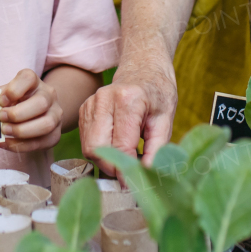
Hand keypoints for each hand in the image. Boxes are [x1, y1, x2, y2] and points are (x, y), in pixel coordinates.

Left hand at [0, 69, 61, 152]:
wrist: (38, 111)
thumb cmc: (16, 101)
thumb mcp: (6, 94)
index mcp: (34, 82)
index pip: (28, 78)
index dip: (13, 90)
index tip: (1, 101)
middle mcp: (49, 95)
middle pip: (41, 103)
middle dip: (18, 114)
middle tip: (1, 118)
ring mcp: (55, 115)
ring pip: (46, 124)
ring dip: (22, 131)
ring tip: (4, 132)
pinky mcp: (55, 134)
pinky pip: (42, 142)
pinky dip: (22, 146)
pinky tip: (6, 143)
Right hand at [78, 56, 176, 174]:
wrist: (143, 68)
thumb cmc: (157, 93)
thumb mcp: (166, 119)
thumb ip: (157, 148)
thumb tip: (148, 175)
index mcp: (128, 100)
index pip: (120, 147)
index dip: (127, 170)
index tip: (136, 183)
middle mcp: (104, 99)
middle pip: (97, 149)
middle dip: (112, 168)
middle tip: (130, 171)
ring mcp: (91, 103)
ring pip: (88, 147)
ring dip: (105, 160)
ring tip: (126, 156)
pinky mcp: (84, 109)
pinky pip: (86, 140)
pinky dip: (100, 150)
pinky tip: (116, 145)